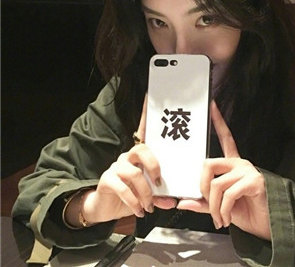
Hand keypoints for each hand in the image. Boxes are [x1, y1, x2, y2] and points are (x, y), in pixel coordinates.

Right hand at [79, 95, 175, 224]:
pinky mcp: (107, 179)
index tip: (149, 98)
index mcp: (139, 156)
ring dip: (145, 193)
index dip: (145, 116)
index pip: (143, 133)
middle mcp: (127, 157)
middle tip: (159, 182)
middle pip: (141, 149)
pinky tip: (139, 211)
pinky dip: (134, 201)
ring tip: (149, 207)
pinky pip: (123, 187)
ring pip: (134, 173)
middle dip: (154, 166)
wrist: (105, 209)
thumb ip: (160, 196)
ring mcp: (116, 166)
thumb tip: (173, 201)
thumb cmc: (130, 197)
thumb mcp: (148, 197)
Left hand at [177, 101, 270, 239]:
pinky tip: (226, 218)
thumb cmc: (246, 212)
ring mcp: (248, 171)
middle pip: (208, 164)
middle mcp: (240, 164)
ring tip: (219, 218)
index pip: (226, 138)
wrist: (268, 226)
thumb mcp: (220, 207)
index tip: (212, 106)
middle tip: (206, 202)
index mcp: (232, 165)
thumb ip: (202, 202)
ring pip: (216, 184)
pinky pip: (229, 194)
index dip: (219, 122)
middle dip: (202, 187)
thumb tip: (182, 203)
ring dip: (214, 207)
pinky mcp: (254, 182)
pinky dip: (223, 210)